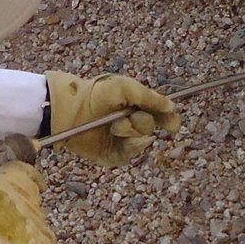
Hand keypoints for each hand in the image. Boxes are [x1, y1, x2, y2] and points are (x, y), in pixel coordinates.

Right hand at [0, 162, 55, 243]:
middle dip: (19, 209)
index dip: (24, 179)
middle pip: (30, 199)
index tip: (23, 183)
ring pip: (36, 224)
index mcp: (5, 180)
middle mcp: (27, 197)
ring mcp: (39, 222)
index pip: (24, 171)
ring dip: (24, 232)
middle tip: (3, 223)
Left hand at [44, 71, 181, 167]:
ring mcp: (123, 141)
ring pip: (142, 141)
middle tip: (128, 115)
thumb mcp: (126, 88)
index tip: (172, 125)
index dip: (169, 120)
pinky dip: (128, 145)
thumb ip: (151, 98)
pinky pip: (130, 154)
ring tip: (114, 125)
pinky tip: (117, 136)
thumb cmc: (96, 94)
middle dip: (142, 121)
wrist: (72, 110)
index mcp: (137, 107)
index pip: (162, 117)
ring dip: (130, 131)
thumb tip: (172, 108)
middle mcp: (133, 124)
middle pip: (152, 128)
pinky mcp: (114, 155)